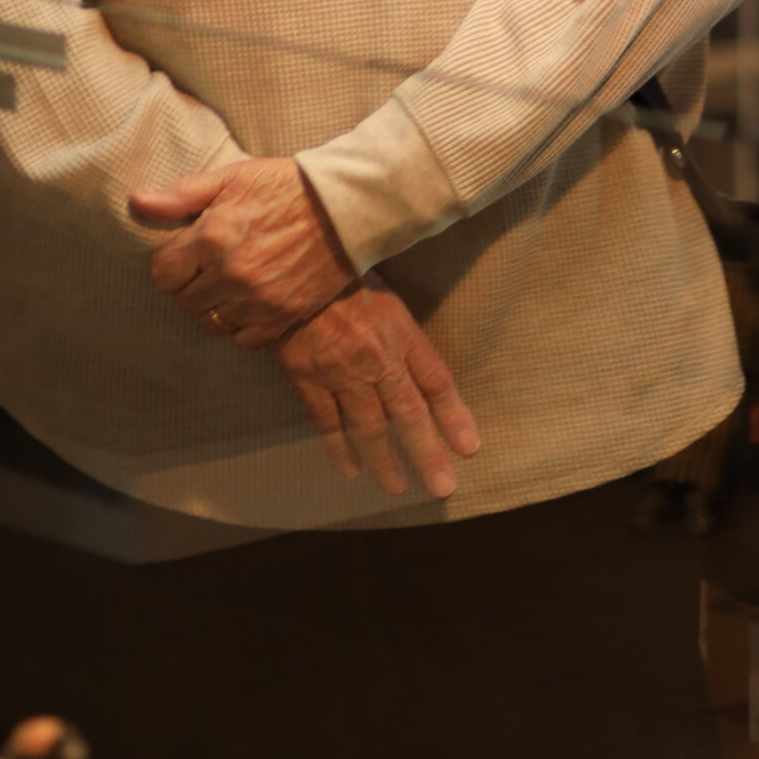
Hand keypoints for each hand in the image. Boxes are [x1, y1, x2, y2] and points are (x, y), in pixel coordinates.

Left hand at [129, 155, 353, 343]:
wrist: (344, 207)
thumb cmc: (285, 185)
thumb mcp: (231, 177)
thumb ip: (181, 195)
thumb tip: (135, 202)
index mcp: (212, 237)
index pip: (163, 274)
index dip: (170, 265)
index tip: (186, 255)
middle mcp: (230, 274)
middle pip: (185, 302)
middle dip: (190, 286)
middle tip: (210, 268)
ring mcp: (257, 299)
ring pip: (212, 324)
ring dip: (215, 307)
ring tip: (230, 286)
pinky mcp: (282, 316)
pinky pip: (244, 339)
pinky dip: (243, 326)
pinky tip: (252, 302)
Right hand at [270, 279, 479, 500]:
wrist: (288, 271)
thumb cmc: (341, 274)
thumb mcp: (385, 294)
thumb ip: (403, 331)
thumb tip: (420, 367)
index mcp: (400, 331)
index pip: (436, 381)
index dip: (455, 416)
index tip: (470, 447)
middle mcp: (376, 357)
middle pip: (409, 413)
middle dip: (427, 454)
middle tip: (443, 487)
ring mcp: (341, 372)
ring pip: (369, 427)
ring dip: (385, 461)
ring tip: (397, 487)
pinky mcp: (308, 379)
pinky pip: (327, 422)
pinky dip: (339, 448)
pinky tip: (350, 469)